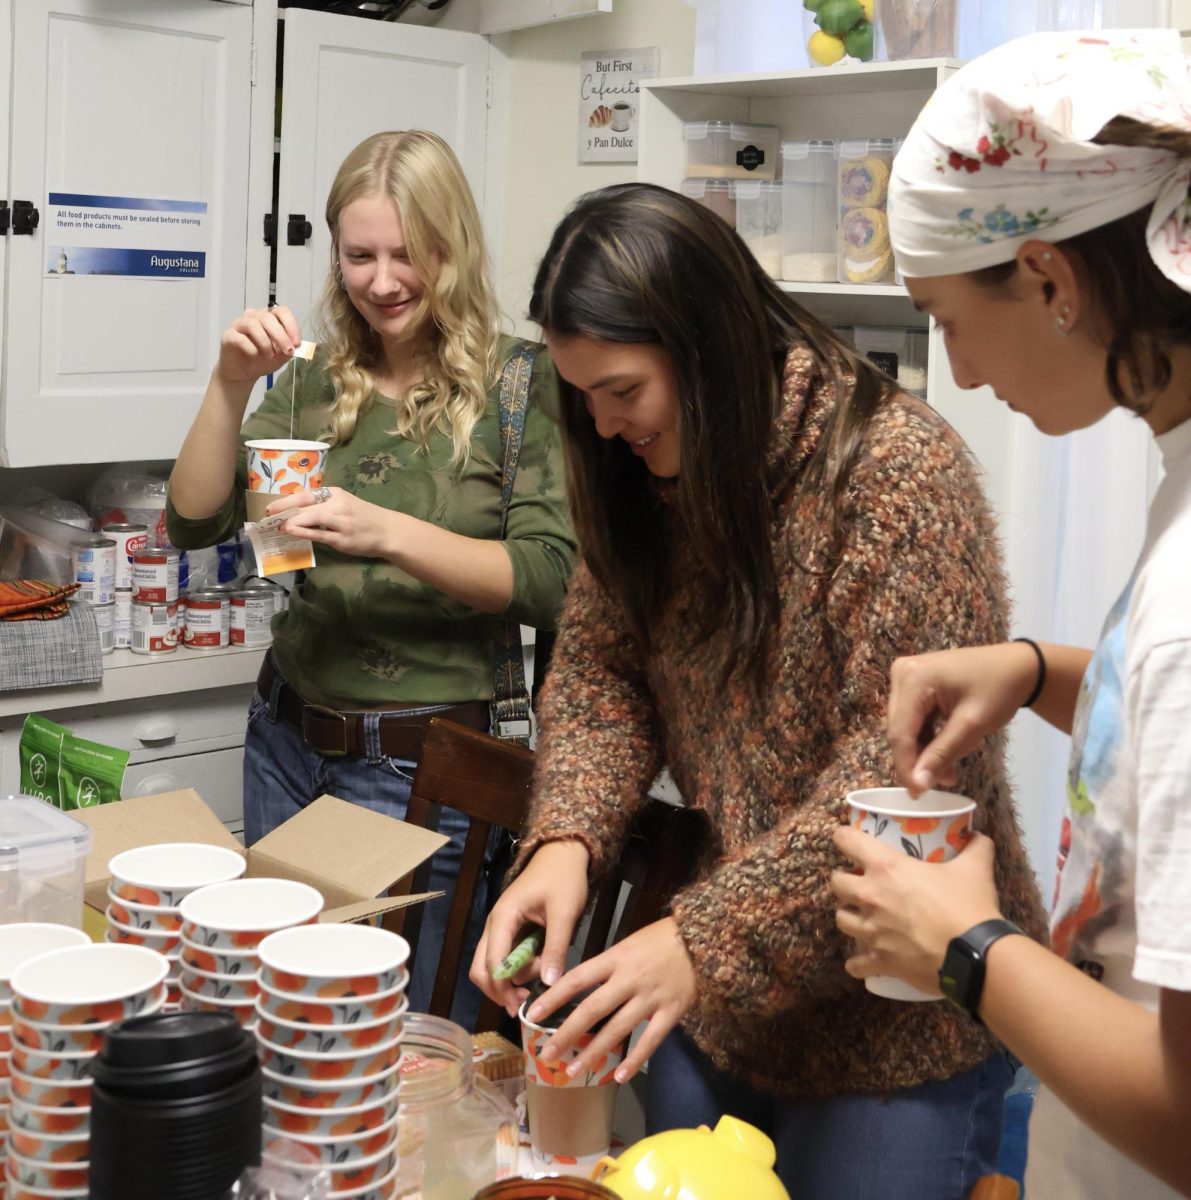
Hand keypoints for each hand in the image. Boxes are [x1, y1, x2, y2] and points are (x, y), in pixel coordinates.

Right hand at [215, 305, 299, 386]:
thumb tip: (296, 344)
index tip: (296, 342)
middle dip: (281, 335)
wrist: (243, 373)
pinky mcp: (228, 335)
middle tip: (287, 351)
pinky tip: (255, 355)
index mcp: (268, 318)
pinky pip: (240, 337)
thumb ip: (289, 349)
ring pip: (253, 324)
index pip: (281, 311)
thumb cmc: (262, 360)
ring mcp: (239, 324)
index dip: (291, 325)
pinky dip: (251, 347)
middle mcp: (253, 317)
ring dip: (265, 341)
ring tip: (270, 356)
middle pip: (268, 317)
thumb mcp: (281, 357)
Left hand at [267, 487, 395, 560]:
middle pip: (305, 505)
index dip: (286, 500)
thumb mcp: (345, 504)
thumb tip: (297, 512)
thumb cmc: (364, 518)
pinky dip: (303, 532)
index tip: (270, 506)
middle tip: (267, 517)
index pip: (306, 494)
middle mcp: (337, 504)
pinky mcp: (342, 538)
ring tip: (277, 526)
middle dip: (284, 510)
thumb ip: (324, 506)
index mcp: (335, 493)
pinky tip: (292, 532)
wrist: (388, 531)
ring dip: (291, 521)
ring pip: (310, 518)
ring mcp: (340, 521)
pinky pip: (319, 534)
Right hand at [470, 841, 590, 1015]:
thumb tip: (549, 984)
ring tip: (538, 983)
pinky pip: (502, 957)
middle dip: (499, 989)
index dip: (504, 988)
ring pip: (489, 965)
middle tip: (524, 1003)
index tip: (523, 1004)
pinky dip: (513, 971)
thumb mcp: (564, 912)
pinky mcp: (509, 930)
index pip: (493, 963)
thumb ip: (555, 947)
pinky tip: (535, 974)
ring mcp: (500, 928)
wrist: (562, 854)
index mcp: (504, 918)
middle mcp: (495, 925)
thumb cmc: (563, 879)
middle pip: (481, 968)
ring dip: (508, 981)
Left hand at [527, 917, 696, 1084]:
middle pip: (592, 1009)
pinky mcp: (671, 1011)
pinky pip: (650, 1041)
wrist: (704, 937)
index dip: (554, 998)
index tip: (533, 1014)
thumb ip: (608, 965)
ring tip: (573, 1070)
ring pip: (617, 1029)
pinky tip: (619, 1076)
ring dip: (593, 1052)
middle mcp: (629, 978)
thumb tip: (582, 987)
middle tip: (547, 1054)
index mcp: (616, 957)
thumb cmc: (662, 938)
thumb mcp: (629, 942)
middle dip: (566, 1033)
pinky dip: (634, 1060)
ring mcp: (650, 997)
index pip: (577, 979)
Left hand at [830, 827, 1001, 993]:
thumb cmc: (969, 907)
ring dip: (849, 916)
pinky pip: (855, 963)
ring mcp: (871, 930)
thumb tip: (978, 836)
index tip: (847, 841)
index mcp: (886, 867)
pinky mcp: (878, 960)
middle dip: (844, 882)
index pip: (846, 840)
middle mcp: (870, 896)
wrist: (975, 956)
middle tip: (860, 884)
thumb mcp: (975, 869)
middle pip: (835, 882)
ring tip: (862, 917)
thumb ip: (975, 848)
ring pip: (840, 919)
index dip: (844, 837)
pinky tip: (864, 960)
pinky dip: (857, 962)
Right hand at [888, 643, 1037, 795]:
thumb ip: (941, 754)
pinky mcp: (914, 683)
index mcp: (912, 678)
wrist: (1018, 665)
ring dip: (926, 751)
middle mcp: (901, 673)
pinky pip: (913, 718)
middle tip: (945, 780)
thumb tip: (917, 786)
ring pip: (905, 727)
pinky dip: (929, 737)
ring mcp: (906, 676)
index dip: (906, 766)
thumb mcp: (971, 725)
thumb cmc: (999, 690)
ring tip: (952, 769)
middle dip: (919, 759)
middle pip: (899, 729)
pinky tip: (949, 748)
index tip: (918, 795)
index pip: (900, 732)